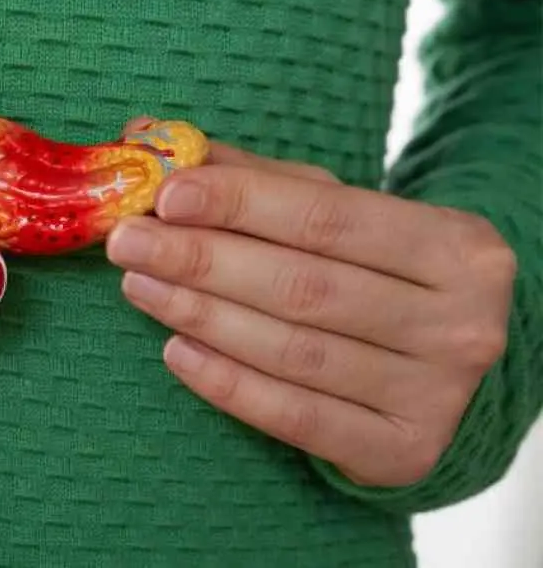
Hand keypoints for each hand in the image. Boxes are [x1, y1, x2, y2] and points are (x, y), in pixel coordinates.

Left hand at [106, 125, 515, 486]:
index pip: (328, 217)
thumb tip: (148, 137)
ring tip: (137, 286)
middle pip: (305, 287)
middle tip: (128, 242)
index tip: (164, 195)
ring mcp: (436, 395)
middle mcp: (461, 322)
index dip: (240, 203)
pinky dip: (228, 384)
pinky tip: (175, 351)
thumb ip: (253, 178)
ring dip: (202, 315)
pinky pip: (297, 417)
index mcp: (457, 246)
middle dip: (203, 260)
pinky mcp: (403, 452)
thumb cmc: (375, 275)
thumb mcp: (338, 215)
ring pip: (295, 352)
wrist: (442, 369)